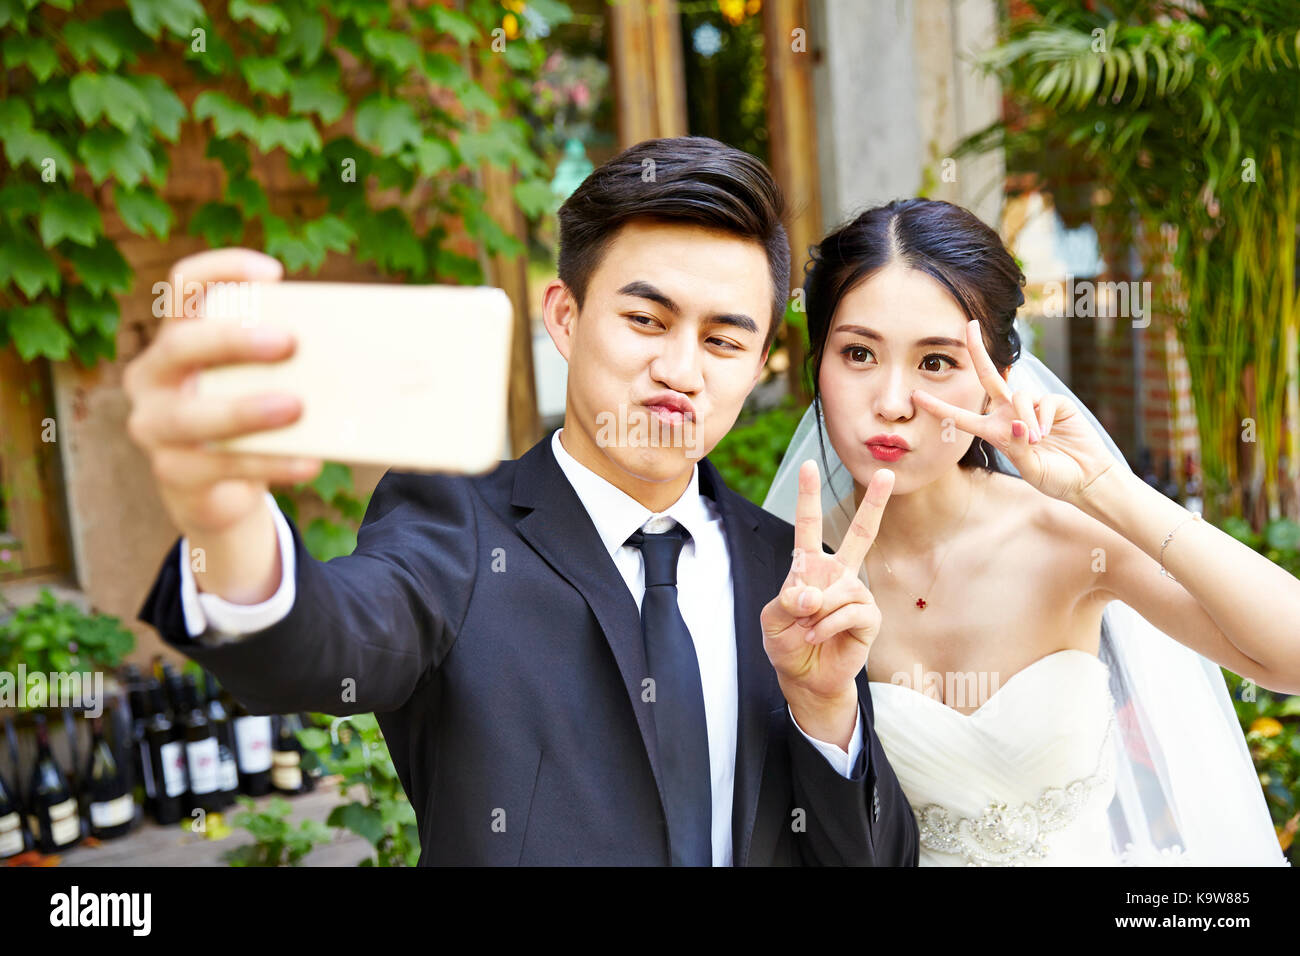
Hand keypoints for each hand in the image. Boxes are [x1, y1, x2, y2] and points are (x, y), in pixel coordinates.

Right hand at [124, 248, 322, 538]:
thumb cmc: (246, 419)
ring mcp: (154, 426)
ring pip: (191, 415)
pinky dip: (268, 462)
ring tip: (296, 407)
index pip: (183, 286)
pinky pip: (220, 466)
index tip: (275, 274)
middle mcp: (152, 376)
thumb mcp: (256, 381)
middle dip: (233, 339)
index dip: (223, 270)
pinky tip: (308, 461)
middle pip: (180, 345)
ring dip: (245, 409)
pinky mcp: (173, 472)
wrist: (217, 490)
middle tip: (288, 342)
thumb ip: (280, 361)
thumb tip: (349, 347)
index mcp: (175, 337)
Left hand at [761, 459, 894, 710]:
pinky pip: (852, 611)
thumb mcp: (772, 620)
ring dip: (818, 612)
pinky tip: (818, 636)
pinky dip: (828, 625)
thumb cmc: (787, 644)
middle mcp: (837, 575)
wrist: (805, 678)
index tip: (809, 466)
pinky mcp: (869, 617)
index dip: (808, 496)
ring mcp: (856, 594)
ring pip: (842, 589)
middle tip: (886, 473)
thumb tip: (814, 595)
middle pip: (861, 533)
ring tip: (807, 629)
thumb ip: (787, 602)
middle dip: (874, 504)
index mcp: (809, 567)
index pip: (808, 526)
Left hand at [911, 319, 1115, 503]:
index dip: (939, 407)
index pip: (961, 417)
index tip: (915, 396)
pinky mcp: (1055, 402)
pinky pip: (1043, 402)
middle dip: (978, 351)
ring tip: (1037, 441)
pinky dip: (1043, 418)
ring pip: (1018, 396)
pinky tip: (1049, 434)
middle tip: (969, 325)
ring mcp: (1033, 406)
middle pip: (989, 377)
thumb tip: (1018, 423)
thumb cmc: (1054, 477)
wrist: (1086, 477)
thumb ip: (1020, 447)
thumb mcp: (1030, 468)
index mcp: (995, 431)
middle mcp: (1010, 413)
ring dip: (1025, 418)